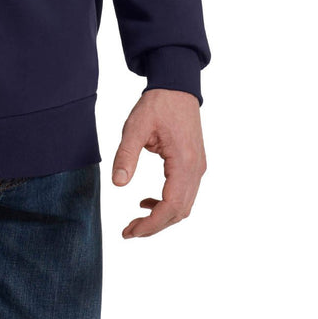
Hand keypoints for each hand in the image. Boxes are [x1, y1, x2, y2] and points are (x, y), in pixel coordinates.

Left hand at [111, 88, 205, 237]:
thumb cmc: (157, 104)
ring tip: (135, 221)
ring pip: (184, 206)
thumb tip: (118, 184)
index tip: (130, 232)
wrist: (177, 87)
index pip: (171, 206)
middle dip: (154, 227)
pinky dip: (168, 204)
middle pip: (179, 212)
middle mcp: (196, 169)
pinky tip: (147, 202)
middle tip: (129, 231)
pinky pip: (185, 194)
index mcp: (184, 162)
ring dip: (161, 218)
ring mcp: (198, 168)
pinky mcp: (195, 164)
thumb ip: (126, 155)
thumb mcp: (135, 127)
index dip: (151, 224)